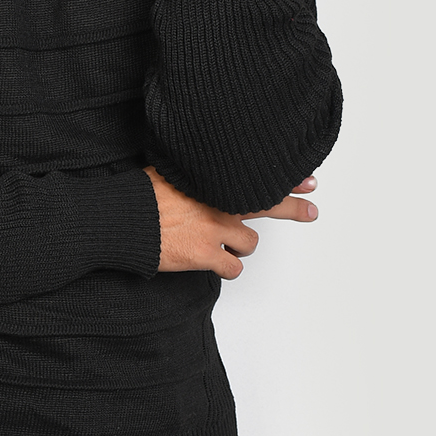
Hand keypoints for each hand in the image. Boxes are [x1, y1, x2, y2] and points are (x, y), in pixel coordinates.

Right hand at [145, 166, 318, 279]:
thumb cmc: (139, 194)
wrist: (124, 219)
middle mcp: (220, 204)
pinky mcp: (206, 256)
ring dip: (239, 245)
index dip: (286, 178)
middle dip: (294, 208)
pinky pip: (233, 267)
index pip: (258, 177)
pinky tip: (217, 265)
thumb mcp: (169, 170)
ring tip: (225, 245)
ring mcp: (216, 230)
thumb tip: (199, 167)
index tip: (307, 179)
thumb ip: (192, 172)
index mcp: (213, 181)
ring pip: (250, 242)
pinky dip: (227, 268)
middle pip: (269, 204)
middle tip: (312, 211)